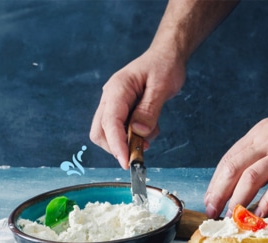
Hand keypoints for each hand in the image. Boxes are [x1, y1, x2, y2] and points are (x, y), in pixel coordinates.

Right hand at [90, 48, 185, 168]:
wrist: (167, 56)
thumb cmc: (165, 66)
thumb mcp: (162, 86)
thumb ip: (150, 110)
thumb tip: (138, 131)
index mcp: (118, 89)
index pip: (110, 122)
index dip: (117, 144)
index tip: (127, 162)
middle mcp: (111, 98)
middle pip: (101, 132)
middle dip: (118, 147)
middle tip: (141, 152)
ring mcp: (115, 104)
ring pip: (109, 133)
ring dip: (128, 142)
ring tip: (150, 134)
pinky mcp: (122, 110)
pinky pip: (122, 130)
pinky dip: (134, 136)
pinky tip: (151, 128)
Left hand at [204, 97, 267, 218]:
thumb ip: (261, 148)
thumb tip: (244, 171)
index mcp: (259, 135)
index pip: (229, 159)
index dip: (216, 182)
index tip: (210, 199)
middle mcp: (267, 143)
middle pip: (234, 169)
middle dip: (219, 193)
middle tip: (213, 211)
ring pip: (251, 178)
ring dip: (238, 200)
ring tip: (232, 216)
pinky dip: (267, 201)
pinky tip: (261, 213)